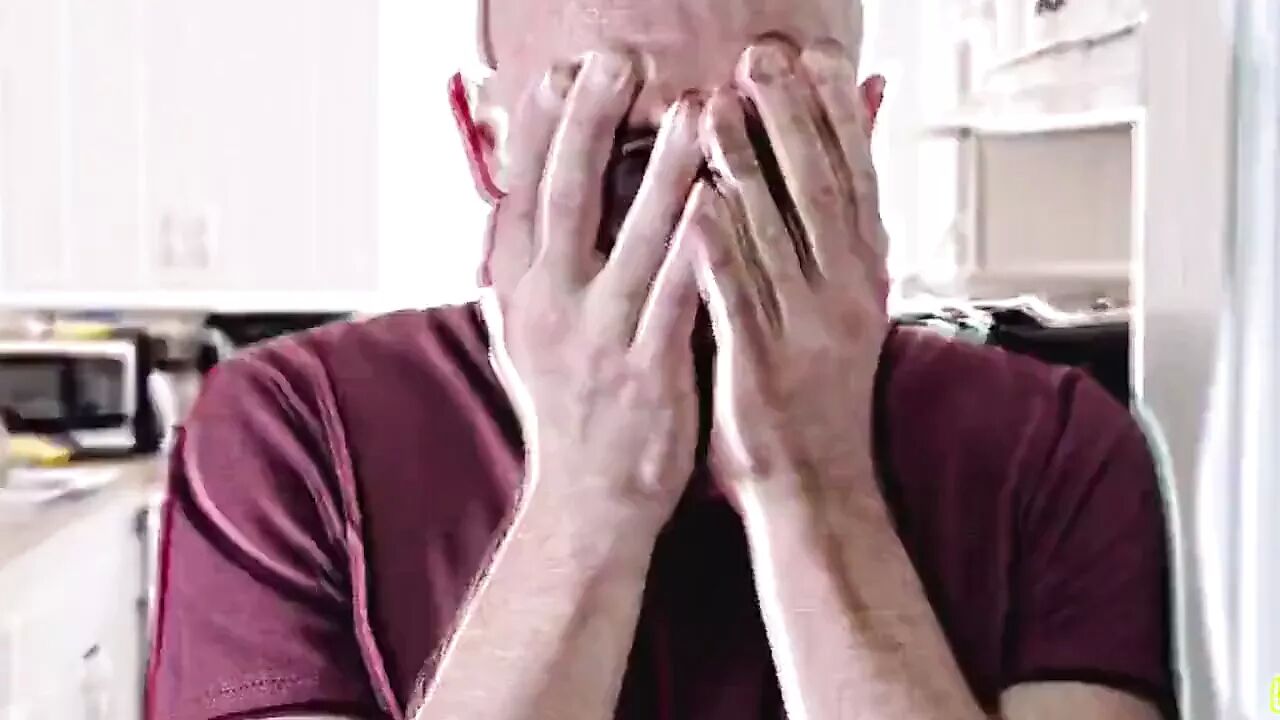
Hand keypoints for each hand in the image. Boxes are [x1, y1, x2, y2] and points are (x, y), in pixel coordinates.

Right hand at [481, 51, 708, 520]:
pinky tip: (720, 203)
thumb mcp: (526, 332)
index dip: (544, 126)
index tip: (566, 70)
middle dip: (590, 122)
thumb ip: (529, 265)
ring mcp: (597, 338)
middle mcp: (548, 306)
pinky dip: (696, 247)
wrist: (589, 502)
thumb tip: (525, 197)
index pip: (522, 191)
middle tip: (616, 58)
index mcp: (518, 291)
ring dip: (662, 169)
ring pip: (629, 238)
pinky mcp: (647, 371)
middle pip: (562, 197)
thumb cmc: (569, 408)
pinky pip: (675, 297)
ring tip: (695, 108)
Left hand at [690, 38, 888, 503]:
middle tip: (762, 57)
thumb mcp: (841, 306)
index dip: (835, 114)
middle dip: (790, 119)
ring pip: (775, 236)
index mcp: (861, 275)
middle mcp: (842, 293)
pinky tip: (697, 207)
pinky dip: (720, 253)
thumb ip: (830, 238)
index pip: (856, 178)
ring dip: (747, 169)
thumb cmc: (818, 394)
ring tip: (712, 108)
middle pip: (820, 190)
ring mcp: (803, 331)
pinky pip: (738, 302)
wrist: (818, 488)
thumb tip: (828, 174)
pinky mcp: (760, 369)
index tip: (815, 56)